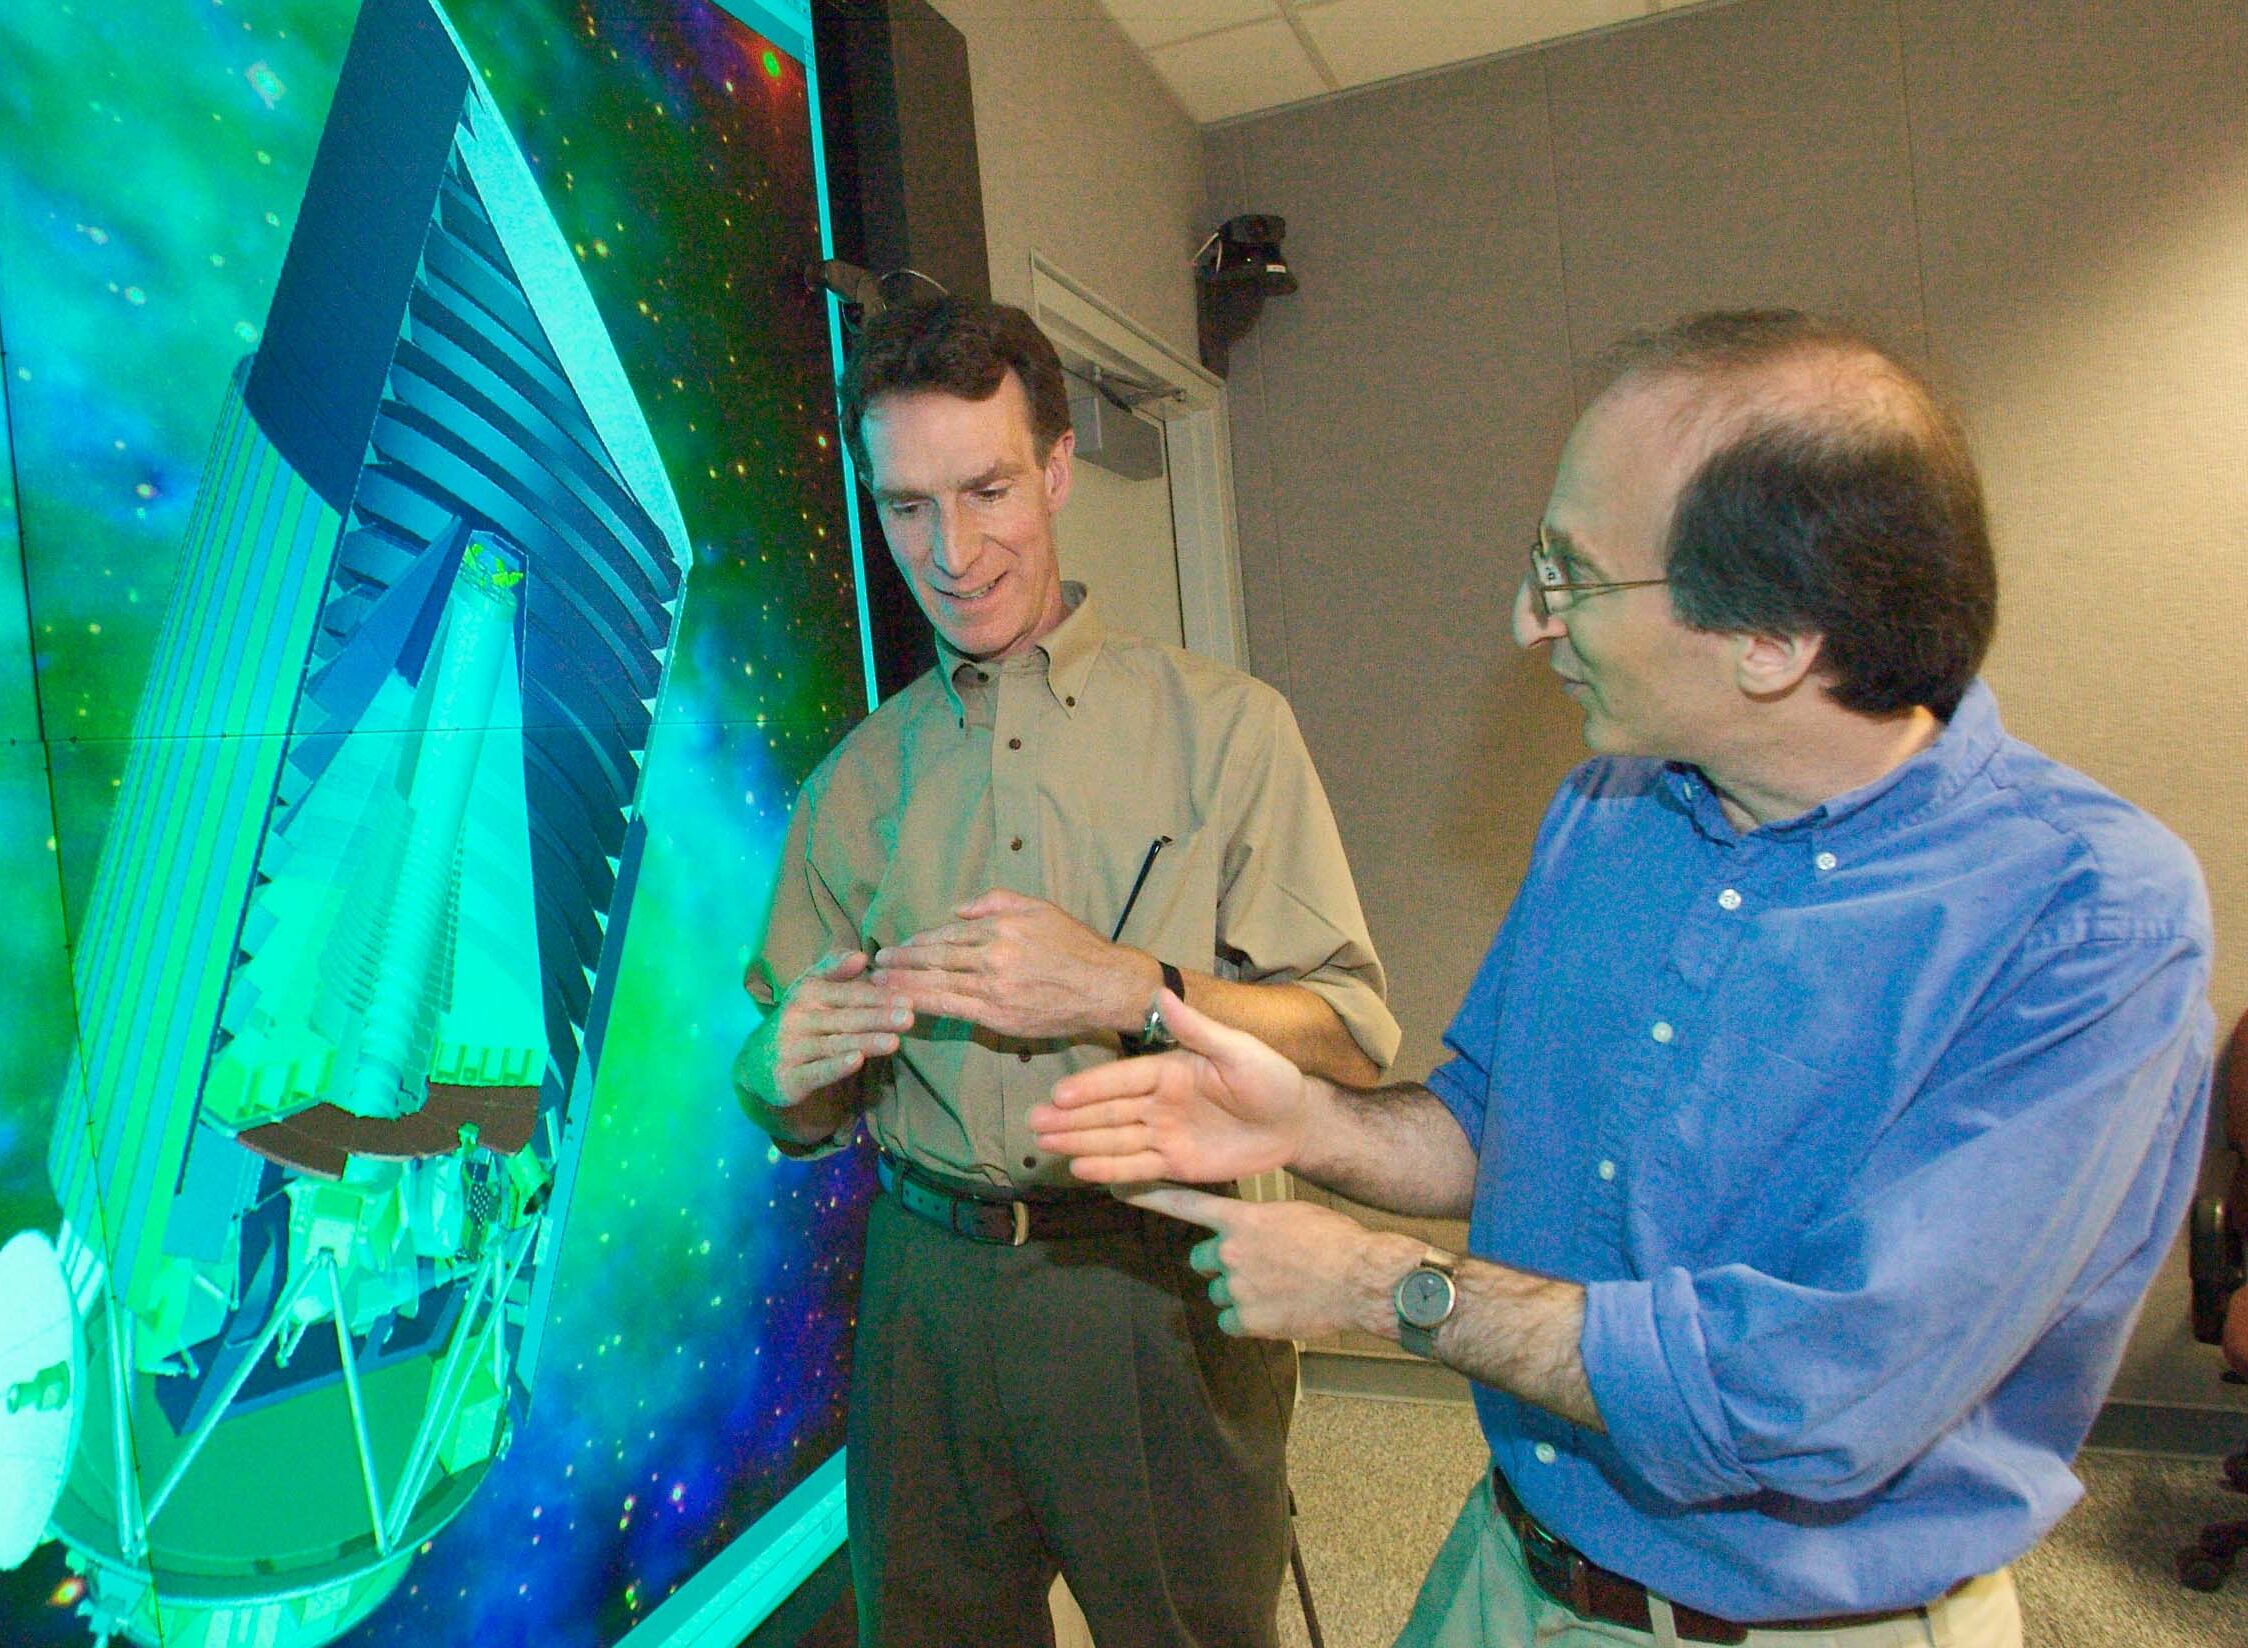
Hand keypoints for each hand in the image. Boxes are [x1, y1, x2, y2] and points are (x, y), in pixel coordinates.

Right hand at [736, 950, 910, 1109]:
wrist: (758, 1064)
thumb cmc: (800, 1021)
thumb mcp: (812, 990)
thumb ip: (835, 970)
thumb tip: (861, 955)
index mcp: (807, 992)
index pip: (848, 994)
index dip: (878, 996)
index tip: (908, 997)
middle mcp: (796, 1018)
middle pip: (845, 1018)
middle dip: (878, 1017)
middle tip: (909, 1017)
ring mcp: (790, 1048)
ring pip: (835, 1044)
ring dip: (865, 1042)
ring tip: (895, 1041)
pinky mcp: (787, 1077)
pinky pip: (816, 1071)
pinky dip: (835, 1066)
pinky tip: (856, 1061)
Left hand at [870, 888, 1150, 1039]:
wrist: (1105, 986)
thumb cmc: (1076, 946)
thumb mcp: (1040, 908)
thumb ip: (997, 901)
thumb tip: (957, 910)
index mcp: (1000, 926)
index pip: (948, 934)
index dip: (920, 941)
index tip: (900, 946)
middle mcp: (991, 954)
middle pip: (935, 957)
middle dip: (902, 961)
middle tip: (877, 963)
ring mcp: (992, 986)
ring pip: (937, 983)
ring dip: (903, 984)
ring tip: (878, 985)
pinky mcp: (997, 1015)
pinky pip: (951, 1008)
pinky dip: (924, 1005)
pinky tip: (904, 1006)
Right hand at [1028, 988, 1311, 1183]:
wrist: (1296, 1122)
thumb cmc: (1270, 1078)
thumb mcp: (1237, 1049)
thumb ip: (1197, 1029)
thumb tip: (1163, 994)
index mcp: (1168, 1070)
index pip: (1121, 1079)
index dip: (1091, 1088)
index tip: (1058, 1094)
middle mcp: (1158, 1102)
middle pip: (1108, 1112)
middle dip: (1071, 1118)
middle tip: (1034, 1123)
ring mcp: (1164, 1134)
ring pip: (1115, 1139)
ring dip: (1080, 1143)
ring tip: (1044, 1145)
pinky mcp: (1175, 1164)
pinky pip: (1138, 1167)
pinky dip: (1110, 1169)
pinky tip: (1081, 1170)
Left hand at [1131, 1186, 1409, 1341]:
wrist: (1361, 1277)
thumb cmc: (1335, 1241)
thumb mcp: (1292, 1214)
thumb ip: (1259, 1224)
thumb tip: (1251, 1234)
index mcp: (1241, 1219)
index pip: (1185, 1204)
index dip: (1149, 1196)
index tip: (1118, 1188)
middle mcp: (1229, 1251)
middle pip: (1203, 1259)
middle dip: (1222, 1264)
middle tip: (1259, 1268)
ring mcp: (1236, 1287)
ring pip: (1221, 1293)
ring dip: (1241, 1294)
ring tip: (1281, 1290)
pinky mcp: (1246, 1319)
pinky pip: (1233, 1322)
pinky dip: (1249, 1322)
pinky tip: (1278, 1311)